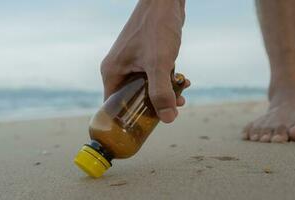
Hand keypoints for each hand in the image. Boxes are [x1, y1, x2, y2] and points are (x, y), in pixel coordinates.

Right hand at [101, 0, 189, 122]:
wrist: (165, 1)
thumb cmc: (157, 28)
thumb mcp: (159, 64)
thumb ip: (162, 92)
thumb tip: (168, 119)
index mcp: (112, 73)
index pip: (111, 107)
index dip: (124, 121)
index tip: (140, 131)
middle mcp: (119, 68)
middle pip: (130, 100)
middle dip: (151, 108)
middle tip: (167, 114)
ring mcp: (132, 62)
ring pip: (145, 88)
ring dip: (163, 95)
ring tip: (180, 99)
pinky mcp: (145, 56)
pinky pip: (153, 76)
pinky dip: (166, 81)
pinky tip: (183, 82)